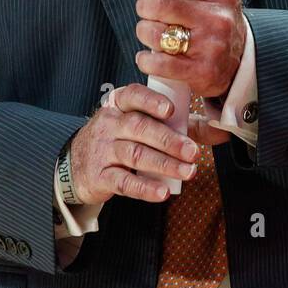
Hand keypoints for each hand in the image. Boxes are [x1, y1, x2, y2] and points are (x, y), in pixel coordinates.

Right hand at [68, 84, 200, 204]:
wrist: (75, 163)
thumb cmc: (116, 139)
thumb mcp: (134, 123)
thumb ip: (170, 122)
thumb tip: (211, 126)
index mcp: (118, 105)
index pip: (133, 96)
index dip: (151, 101)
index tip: (171, 110)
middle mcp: (108, 124)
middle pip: (139, 128)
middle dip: (169, 140)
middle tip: (192, 151)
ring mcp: (102, 150)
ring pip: (135, 155)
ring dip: (164, 164)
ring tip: (187, 172)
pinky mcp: (99, 176)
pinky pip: (124, 182)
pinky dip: (145, 187)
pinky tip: (163, 192)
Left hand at [133, 0, 244, 102]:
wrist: (237, 63)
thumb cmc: (211, 21)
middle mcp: (221, 17)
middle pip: (162, 4)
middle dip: (144, 7)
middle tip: (146, 12)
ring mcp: (213, 46)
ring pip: (156, 33)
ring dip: (144, 32)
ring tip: (151, 34)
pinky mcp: (203, 72)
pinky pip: (158, 63)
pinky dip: (146, 60)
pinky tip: (150, 56)